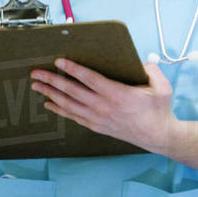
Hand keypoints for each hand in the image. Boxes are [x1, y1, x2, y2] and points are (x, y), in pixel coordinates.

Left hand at [30, 59, 175, 154]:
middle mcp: (104, 107)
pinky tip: (49, 103)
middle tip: (36, 72)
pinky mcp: (97, 126)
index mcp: (118, 94)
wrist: (158, 136)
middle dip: (52, 80)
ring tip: (36, 85)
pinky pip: (74, 117)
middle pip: (72, 91)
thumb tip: (138, 61)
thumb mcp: (161, 86)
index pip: (90, 79)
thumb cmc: (159, 110)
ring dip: (51, 94)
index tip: (58, 61)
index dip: (73, 69)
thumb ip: (151, 69)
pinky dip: (59, 110)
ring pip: (69, 105)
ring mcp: (99, 118)